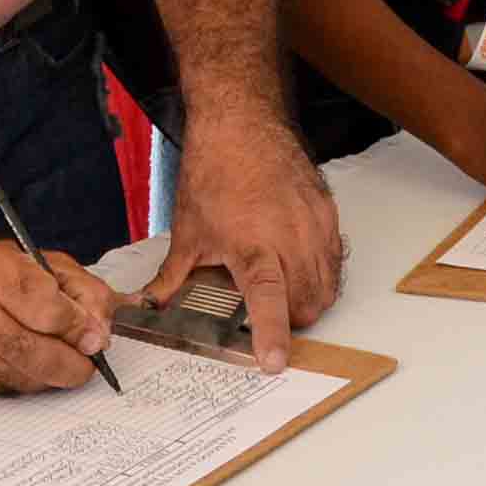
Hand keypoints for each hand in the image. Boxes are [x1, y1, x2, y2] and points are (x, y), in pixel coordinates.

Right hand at [0, 239, 115, 395]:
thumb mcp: (41, 262)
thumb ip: (81, 290)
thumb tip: (100, 333)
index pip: (49, 311)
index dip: (80, 327)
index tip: (96, 336)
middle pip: (37, 354)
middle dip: (73, 364)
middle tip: (87, 362)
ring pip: (27, 378)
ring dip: (51, 373)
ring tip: (56, 355)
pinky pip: (8, 389)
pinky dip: (26, 379)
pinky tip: (23, 359)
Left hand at [147, 115, 340, 373]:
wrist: (241, 124)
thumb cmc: (213, 172)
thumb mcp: (187, 230)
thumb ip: (172, 277)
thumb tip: (151, 306)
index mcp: (252, 244)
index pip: (268, 299)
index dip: (272, 334)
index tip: (273, 362)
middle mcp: (290, 237)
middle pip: (306, 303)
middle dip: (291, 321)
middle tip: (267, 316)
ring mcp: (314, 225)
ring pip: (326, 286)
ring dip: (309, 301)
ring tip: (283, 291)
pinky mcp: (328, 213)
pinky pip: (334, 260)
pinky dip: (321, 275)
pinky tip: (299, 266)